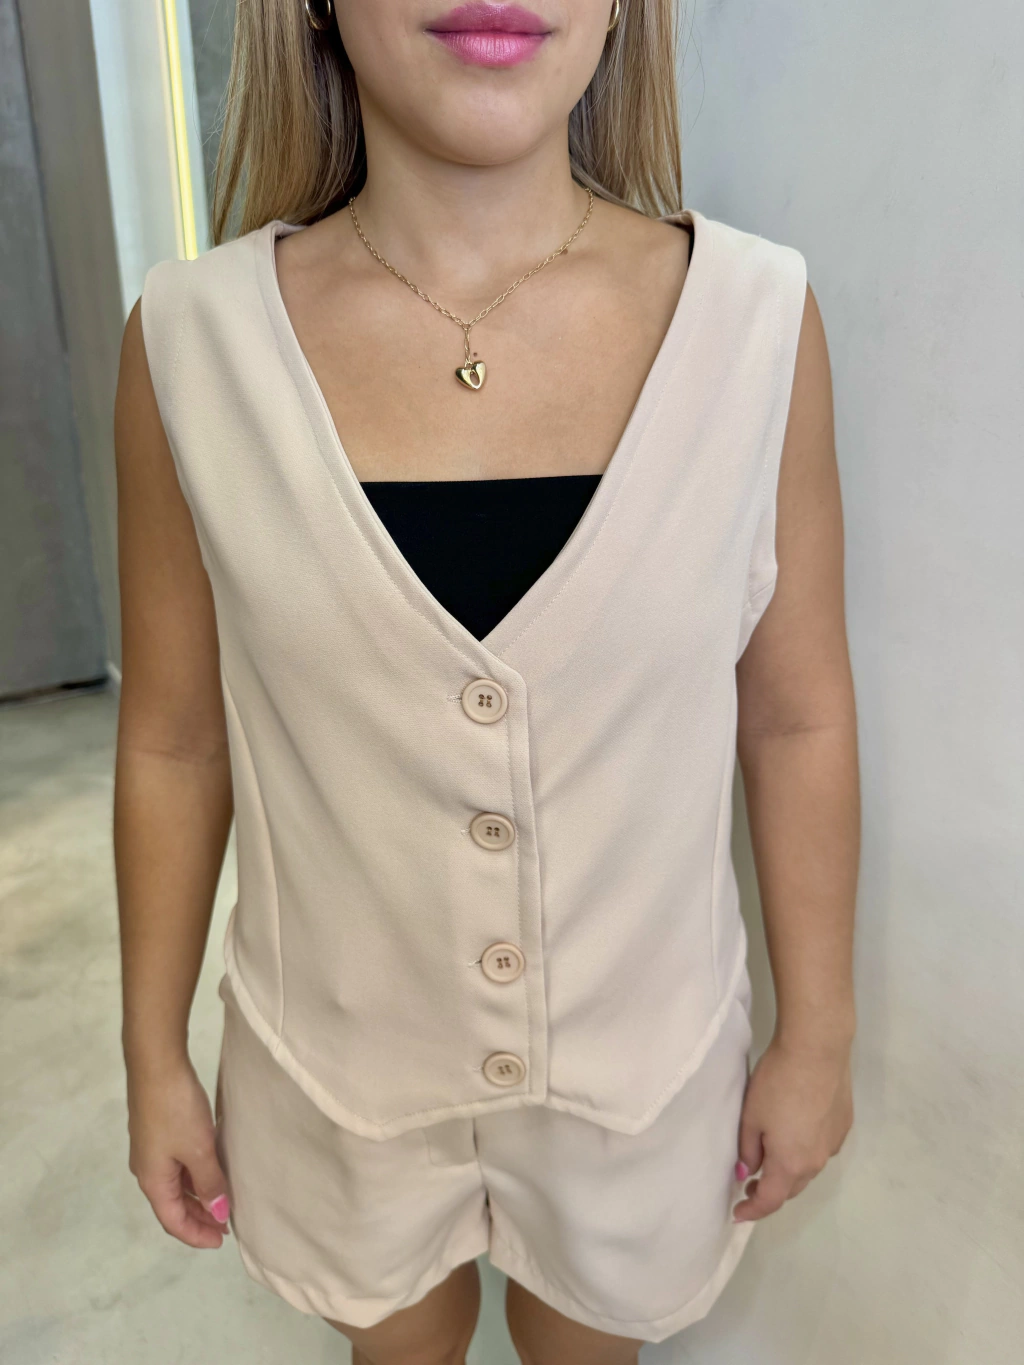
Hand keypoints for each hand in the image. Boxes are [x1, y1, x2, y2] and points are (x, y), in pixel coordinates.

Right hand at [126, 1053, 230, 1247]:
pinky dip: (195, 1175)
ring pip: (176, 1184)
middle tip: (226, 1225)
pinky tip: (212, 1170)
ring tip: (223, 1201)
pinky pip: (177, 1166)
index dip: (196, 1235)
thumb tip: (218, 1214)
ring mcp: (151, 1149)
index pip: (173, 1221)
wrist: (156, 1063)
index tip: (221, 1241)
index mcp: (152, 1179)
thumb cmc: (176, 1109)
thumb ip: (210, 1182)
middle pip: (173, 1205)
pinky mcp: (159, 1131)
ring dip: (198, 1196)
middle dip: (198, 1218)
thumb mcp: (199, 1149)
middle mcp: (147, 1169)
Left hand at [731, 1034, 853, 1221]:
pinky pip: (821, 1147)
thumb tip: (747, 1173)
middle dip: (771, 1190)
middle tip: (751, 1182)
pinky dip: (805, 1149)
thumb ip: (748, 1151)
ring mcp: (834, 1143)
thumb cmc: (777, 1083)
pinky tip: (796, 1131)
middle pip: (792, 1188)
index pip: (771, 1201)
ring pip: (809, 1168)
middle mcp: (817, 1161)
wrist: (817, 1049)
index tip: (737, 1213)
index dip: (752, 1211)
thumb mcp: (751, 1117)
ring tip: (772, 1156)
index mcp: (791, 1164)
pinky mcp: (844, 1124)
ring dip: (790, 1169)